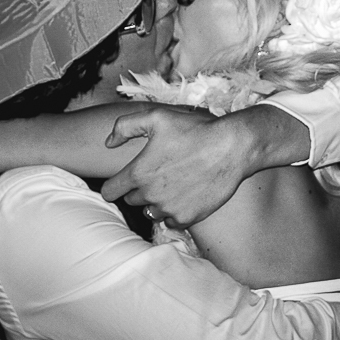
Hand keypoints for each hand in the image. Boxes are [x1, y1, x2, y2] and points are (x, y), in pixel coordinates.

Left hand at [101, 108, 250, 228]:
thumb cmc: (194, 129)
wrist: (231, 147)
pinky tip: (184, 196)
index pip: (110, 192)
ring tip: (172, 185)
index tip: (123, 181)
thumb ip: (125, 127)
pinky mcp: (188, 217)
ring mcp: (169, 208)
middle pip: (132, 201)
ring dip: (157, 202)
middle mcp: (150, 195)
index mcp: (138, 173)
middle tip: (157, 174)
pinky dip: (174, 212)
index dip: (114, 186)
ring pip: (151, 212)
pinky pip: (171, 222)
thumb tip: (108, 143)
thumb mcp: (156, 117)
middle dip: (140, 190)